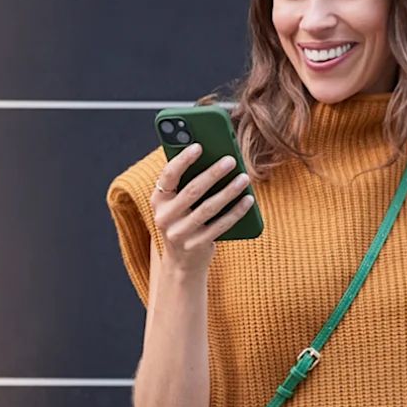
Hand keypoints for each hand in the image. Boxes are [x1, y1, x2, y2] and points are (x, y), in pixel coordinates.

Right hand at [150, 142, 254, 274]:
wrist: (182, 261)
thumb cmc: (184, 221)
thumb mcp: (177, 203)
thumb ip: (187, 183)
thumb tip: (214, 157)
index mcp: (158, 200)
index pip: (168, 176)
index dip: (183, 160)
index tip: (199, 146)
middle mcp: (165, 217)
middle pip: (192, 191)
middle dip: (213, 173)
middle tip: (230, 160)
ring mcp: (180, 234)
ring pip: (208, 208)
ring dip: (228, 191)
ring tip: (244, 177)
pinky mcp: (196, 246)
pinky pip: (220, 226)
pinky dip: (236, 211)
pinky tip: (248, 199)